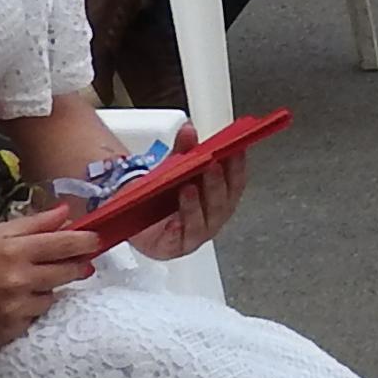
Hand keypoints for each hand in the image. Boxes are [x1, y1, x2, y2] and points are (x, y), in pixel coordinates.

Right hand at [0, 211, 104, 349]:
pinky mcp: (8, 333)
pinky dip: (26, 311)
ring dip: (45, 291)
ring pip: (51, 298)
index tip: (97, 240)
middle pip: (67, 273)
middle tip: (71, 263)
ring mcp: (13, 310)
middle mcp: (17, 281)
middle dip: (74, 266)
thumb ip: (31, 224)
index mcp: (12, 251)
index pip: (66, 244)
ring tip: (19, 285)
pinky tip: (5, 304)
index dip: (87, 242)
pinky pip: (33, 319)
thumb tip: (66, 213)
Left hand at [119, 123, 247, 260]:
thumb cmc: (166, 197)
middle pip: (222, 204)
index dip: (238, 167)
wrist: (140, 223)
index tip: (235, 150)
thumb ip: (183, 150)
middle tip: (211, 166)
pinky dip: (177, 230)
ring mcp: (196, 234)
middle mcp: (213, 218)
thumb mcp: (174, 169)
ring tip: (188, 189)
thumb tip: (188, 129)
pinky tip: (173, 222)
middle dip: (217, 184)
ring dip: (195, 205)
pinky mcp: (174, 247)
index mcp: (221, 197)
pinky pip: (178, 240)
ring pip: (202, 223)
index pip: (236, 182)